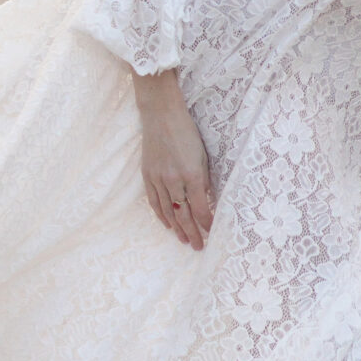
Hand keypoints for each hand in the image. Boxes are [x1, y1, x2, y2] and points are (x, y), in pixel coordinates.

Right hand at [131, 70, 214, 247]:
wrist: (160, 114)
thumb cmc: (187, 132)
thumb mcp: (203, 155)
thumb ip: (204, 179)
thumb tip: (205, 199)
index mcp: (191, 174)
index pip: (200, 208)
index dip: (207, 222)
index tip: (213, 231)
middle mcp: (174, 180)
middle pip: (183, 215)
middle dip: (192, 232)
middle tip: (198, 246)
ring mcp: (158, 179)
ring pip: (167, 212)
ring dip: (177, 228)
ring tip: (185, 240)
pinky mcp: (147, 175)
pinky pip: (153, 202)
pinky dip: (161, 215)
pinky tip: (167, 225)